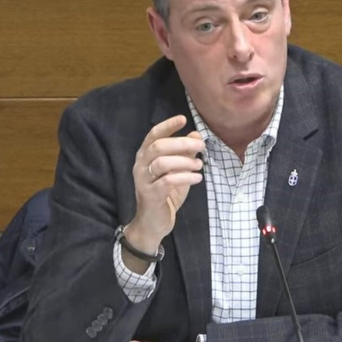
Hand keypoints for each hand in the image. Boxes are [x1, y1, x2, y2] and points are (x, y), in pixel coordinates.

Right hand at [127, 115, 204, 254]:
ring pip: (162, 163)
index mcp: (145, 156)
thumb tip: (196, 135)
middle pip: (158, 146)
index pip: (153, 135)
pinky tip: (197, 178)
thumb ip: (185, 153)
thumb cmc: (166, 193)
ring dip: (184, 161)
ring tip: (200, 165)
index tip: (183, 119)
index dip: (167, 126)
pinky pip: (167, 182)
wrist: (153, 222)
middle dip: (182, 143)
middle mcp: (141, 165)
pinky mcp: (150, 196)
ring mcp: (143, 181)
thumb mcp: (179, 170)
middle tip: (201, 145)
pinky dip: (185, 177)